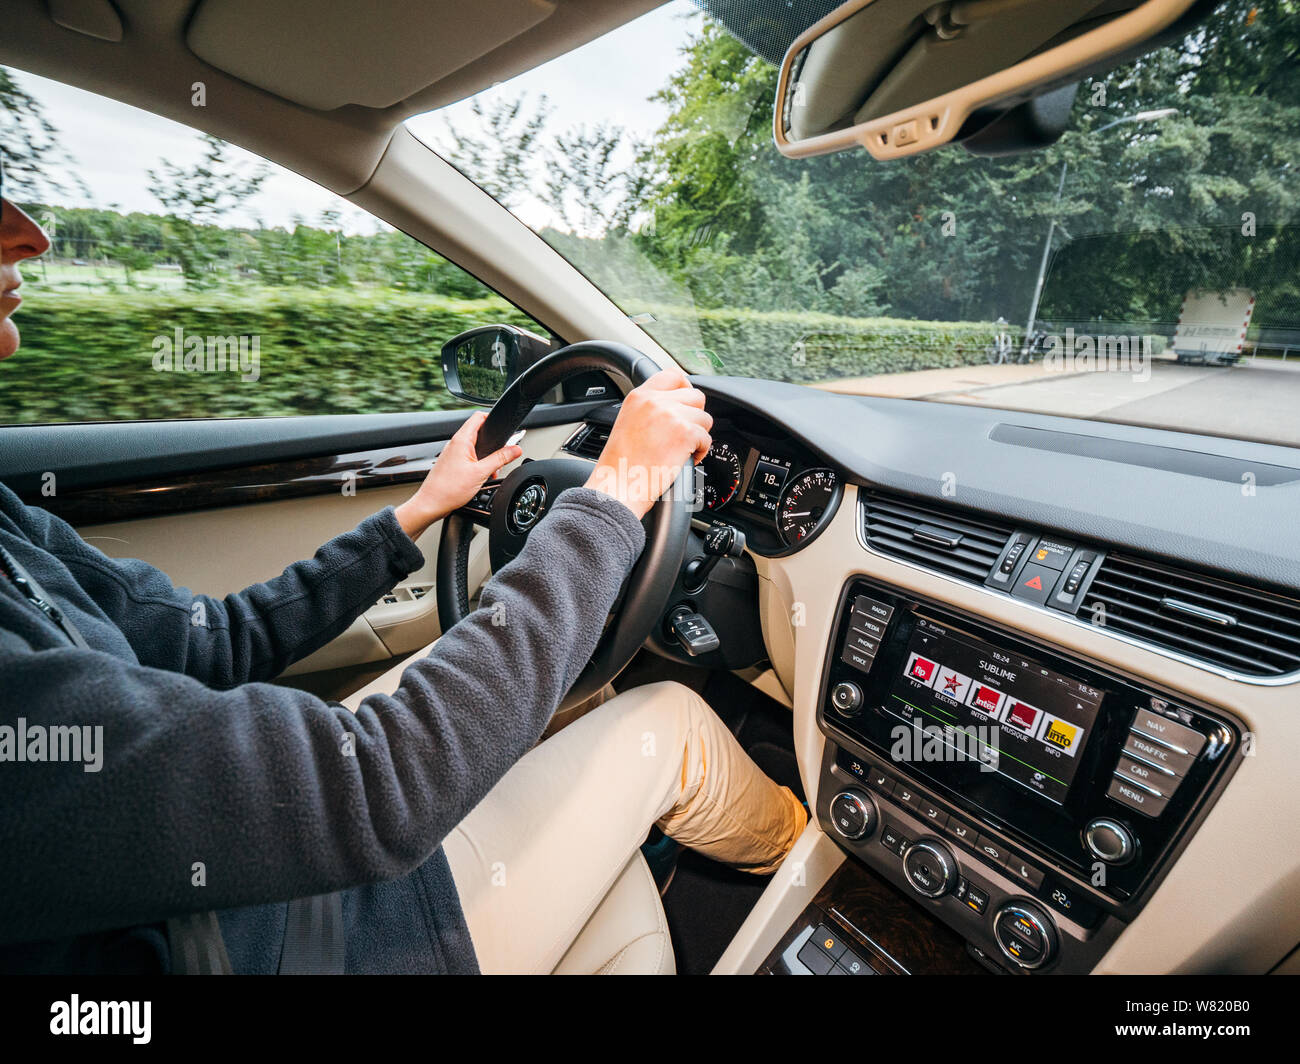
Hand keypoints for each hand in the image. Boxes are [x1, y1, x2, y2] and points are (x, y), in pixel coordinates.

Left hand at [395, 411, 522, 540]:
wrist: (431, 504)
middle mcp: (455, 443)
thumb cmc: (448, 489)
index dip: (493, 418)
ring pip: (474, 447)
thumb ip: (500, 459)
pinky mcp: (451, 463)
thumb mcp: (481, 473)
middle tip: (500, 457)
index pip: (478, 417)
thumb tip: (515, 449)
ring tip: (489, 471)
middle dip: (493, 443)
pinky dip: (478, 464)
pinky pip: (468, 457)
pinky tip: (480, 477)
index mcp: (461, 440)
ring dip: (486, 456)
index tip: (504, 429)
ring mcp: (452, 453)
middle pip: (479, 432)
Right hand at [585, 368, 711, 519]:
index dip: (685, 388)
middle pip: (695, 396)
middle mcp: (655, 401)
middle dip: (695, 416)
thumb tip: (675, 406)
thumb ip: (650, 409)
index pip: (672, 375)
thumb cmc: (621, 465)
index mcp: (639, 396)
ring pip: (705, 418)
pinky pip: (707, 438)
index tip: (687, 402)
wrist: (619, 488)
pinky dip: (701, 451)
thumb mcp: (628, 423)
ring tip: (682, 449)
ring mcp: (672, 416)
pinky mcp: (685, 433)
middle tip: (684, 433)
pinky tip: (684, 459)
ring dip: (698, 435)